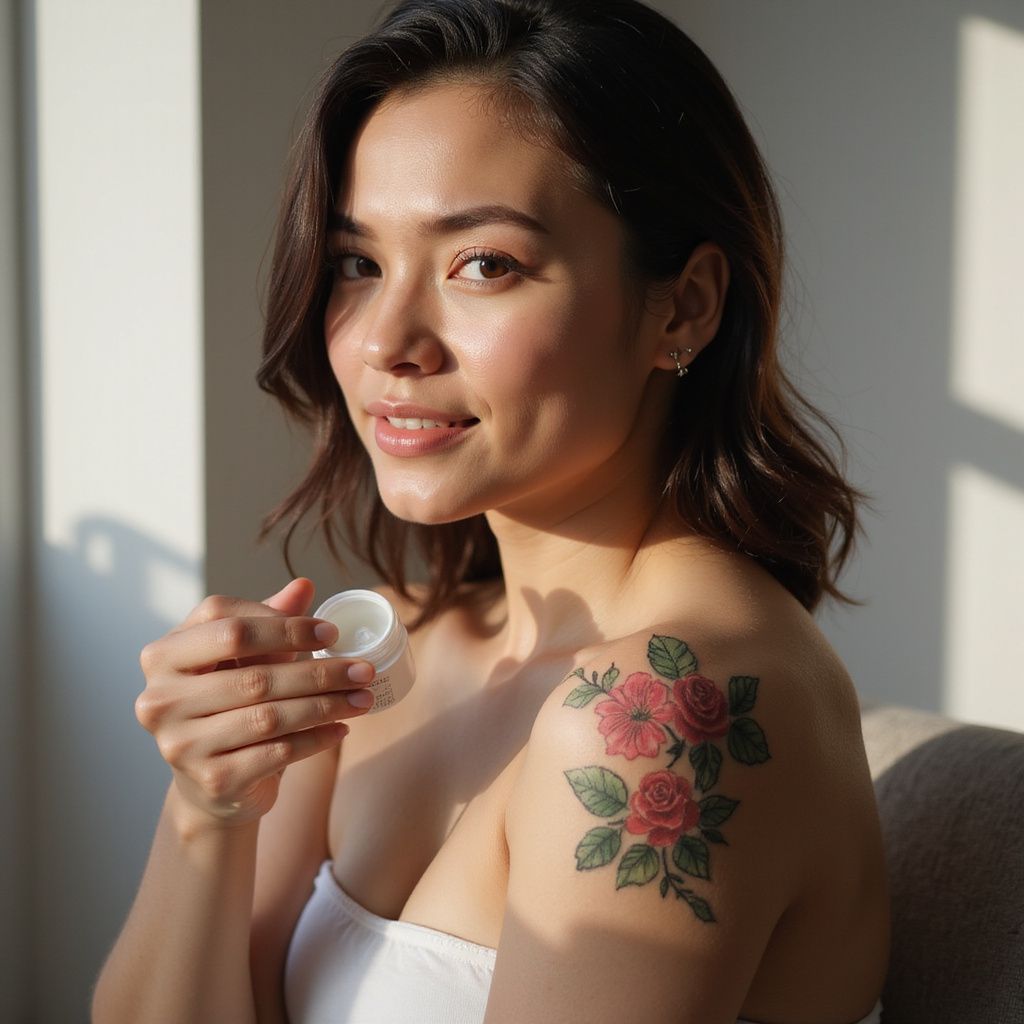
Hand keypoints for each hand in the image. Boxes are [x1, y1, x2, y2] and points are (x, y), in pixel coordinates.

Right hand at [134, 578, 375, 831]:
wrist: (212, 783)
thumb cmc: (230, 704)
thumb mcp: (245, 657)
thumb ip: (269, 620)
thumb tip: (304, 585)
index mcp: (163, 656)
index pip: (230, 625)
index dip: (285, 625)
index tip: (332, 632)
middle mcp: (161, 699)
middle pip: (255, 675)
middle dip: (319, 671)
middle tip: (363, 670)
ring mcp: (181, 744)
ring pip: (270, 716)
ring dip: (326, 706)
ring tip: (363, 698)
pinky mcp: (211, 779)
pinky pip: (276, 753)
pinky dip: (315, 739)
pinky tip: (341, 729)